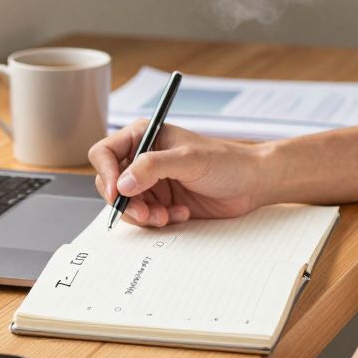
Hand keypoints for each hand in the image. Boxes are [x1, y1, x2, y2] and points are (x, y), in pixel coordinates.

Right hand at [88, 119, 271, 226]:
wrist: (252, 184)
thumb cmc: (227, 161)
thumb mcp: (188, 160)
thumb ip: (153, 168)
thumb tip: (123, 183)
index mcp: (145, 136)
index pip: (105, 152)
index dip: (107, 173)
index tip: (118, 193)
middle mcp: (143, 159)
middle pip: (111, 183)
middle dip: (125, 201)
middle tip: (145, 213)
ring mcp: (151, 182)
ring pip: (126, 204)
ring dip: (142, 215)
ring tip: (166, 215)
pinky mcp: (161, 202)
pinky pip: (144, 217)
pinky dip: (157, 220)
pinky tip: (180, 214)